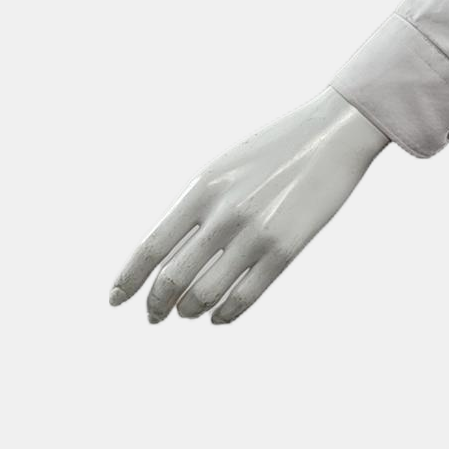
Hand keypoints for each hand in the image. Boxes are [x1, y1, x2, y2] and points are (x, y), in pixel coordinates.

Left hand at [109, 89, 389, 324]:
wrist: (332, 133)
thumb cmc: (275, 150)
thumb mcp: (224, 168)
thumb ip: (196, 207)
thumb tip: (169, 253)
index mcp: (202, 190)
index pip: (151, 246)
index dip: (128, 279)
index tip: (115, 300)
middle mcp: (224, 214)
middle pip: (173, 278)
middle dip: (157, 304)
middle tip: (154, 315)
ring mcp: (256, 234)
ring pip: (206, 294)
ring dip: (191, 310)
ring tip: (189, 312)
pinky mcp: (286, 250)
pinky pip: (245, 296)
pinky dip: (225, 313)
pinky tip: (219, 315)